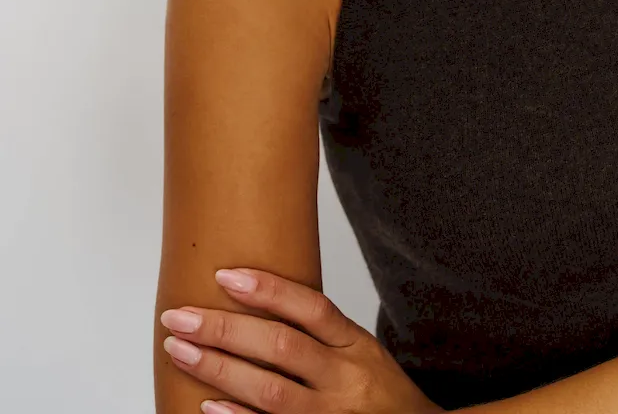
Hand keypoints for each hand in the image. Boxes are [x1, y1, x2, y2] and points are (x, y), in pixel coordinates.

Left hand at [160, 267, 442, 413]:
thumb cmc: (381, 397)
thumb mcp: (363, 353)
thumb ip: (321, 334)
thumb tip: (257, 301)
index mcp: (357, 346)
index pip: (311, 308)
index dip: (268, 290)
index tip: (224, 275)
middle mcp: (345, 379)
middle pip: (281, 347)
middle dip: (225, 328)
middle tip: (178, 316)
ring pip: (270, 390)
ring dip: (219, 369)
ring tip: (181, 350)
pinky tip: (207, 405)